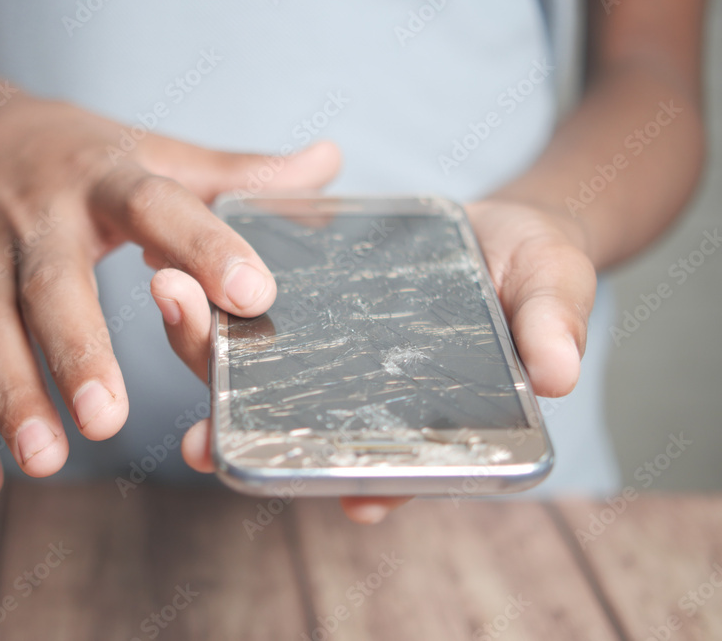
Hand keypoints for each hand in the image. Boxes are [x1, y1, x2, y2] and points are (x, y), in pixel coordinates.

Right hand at [0, 58, 340, 499]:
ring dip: (9, 399)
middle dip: (75, 350)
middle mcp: (37, 218)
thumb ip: (238, 173)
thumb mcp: (155, 150)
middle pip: (48, 284)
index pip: (157, 206)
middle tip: (109, 417)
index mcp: (104, 179)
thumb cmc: (76, 153)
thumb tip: (330, 162)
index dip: (204, 245)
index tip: (253, 295)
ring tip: (45, 460)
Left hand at [149, 198, 593, 523]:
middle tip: (197, 439)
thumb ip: (554, 324)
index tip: (339, 500)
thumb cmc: (533, 270)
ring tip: (168, 295)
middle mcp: (355, 395)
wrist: (496, 226)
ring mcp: (318, 353)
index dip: (362, 488)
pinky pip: (245, 309)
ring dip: (204, 348)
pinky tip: (176, 256)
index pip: (388, 468)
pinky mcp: (296, 303)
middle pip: (291, 427)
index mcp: (422, 416)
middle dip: (242, 434)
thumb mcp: (554, 283)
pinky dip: (208, 292)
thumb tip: (560, 374)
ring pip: (250, 370)